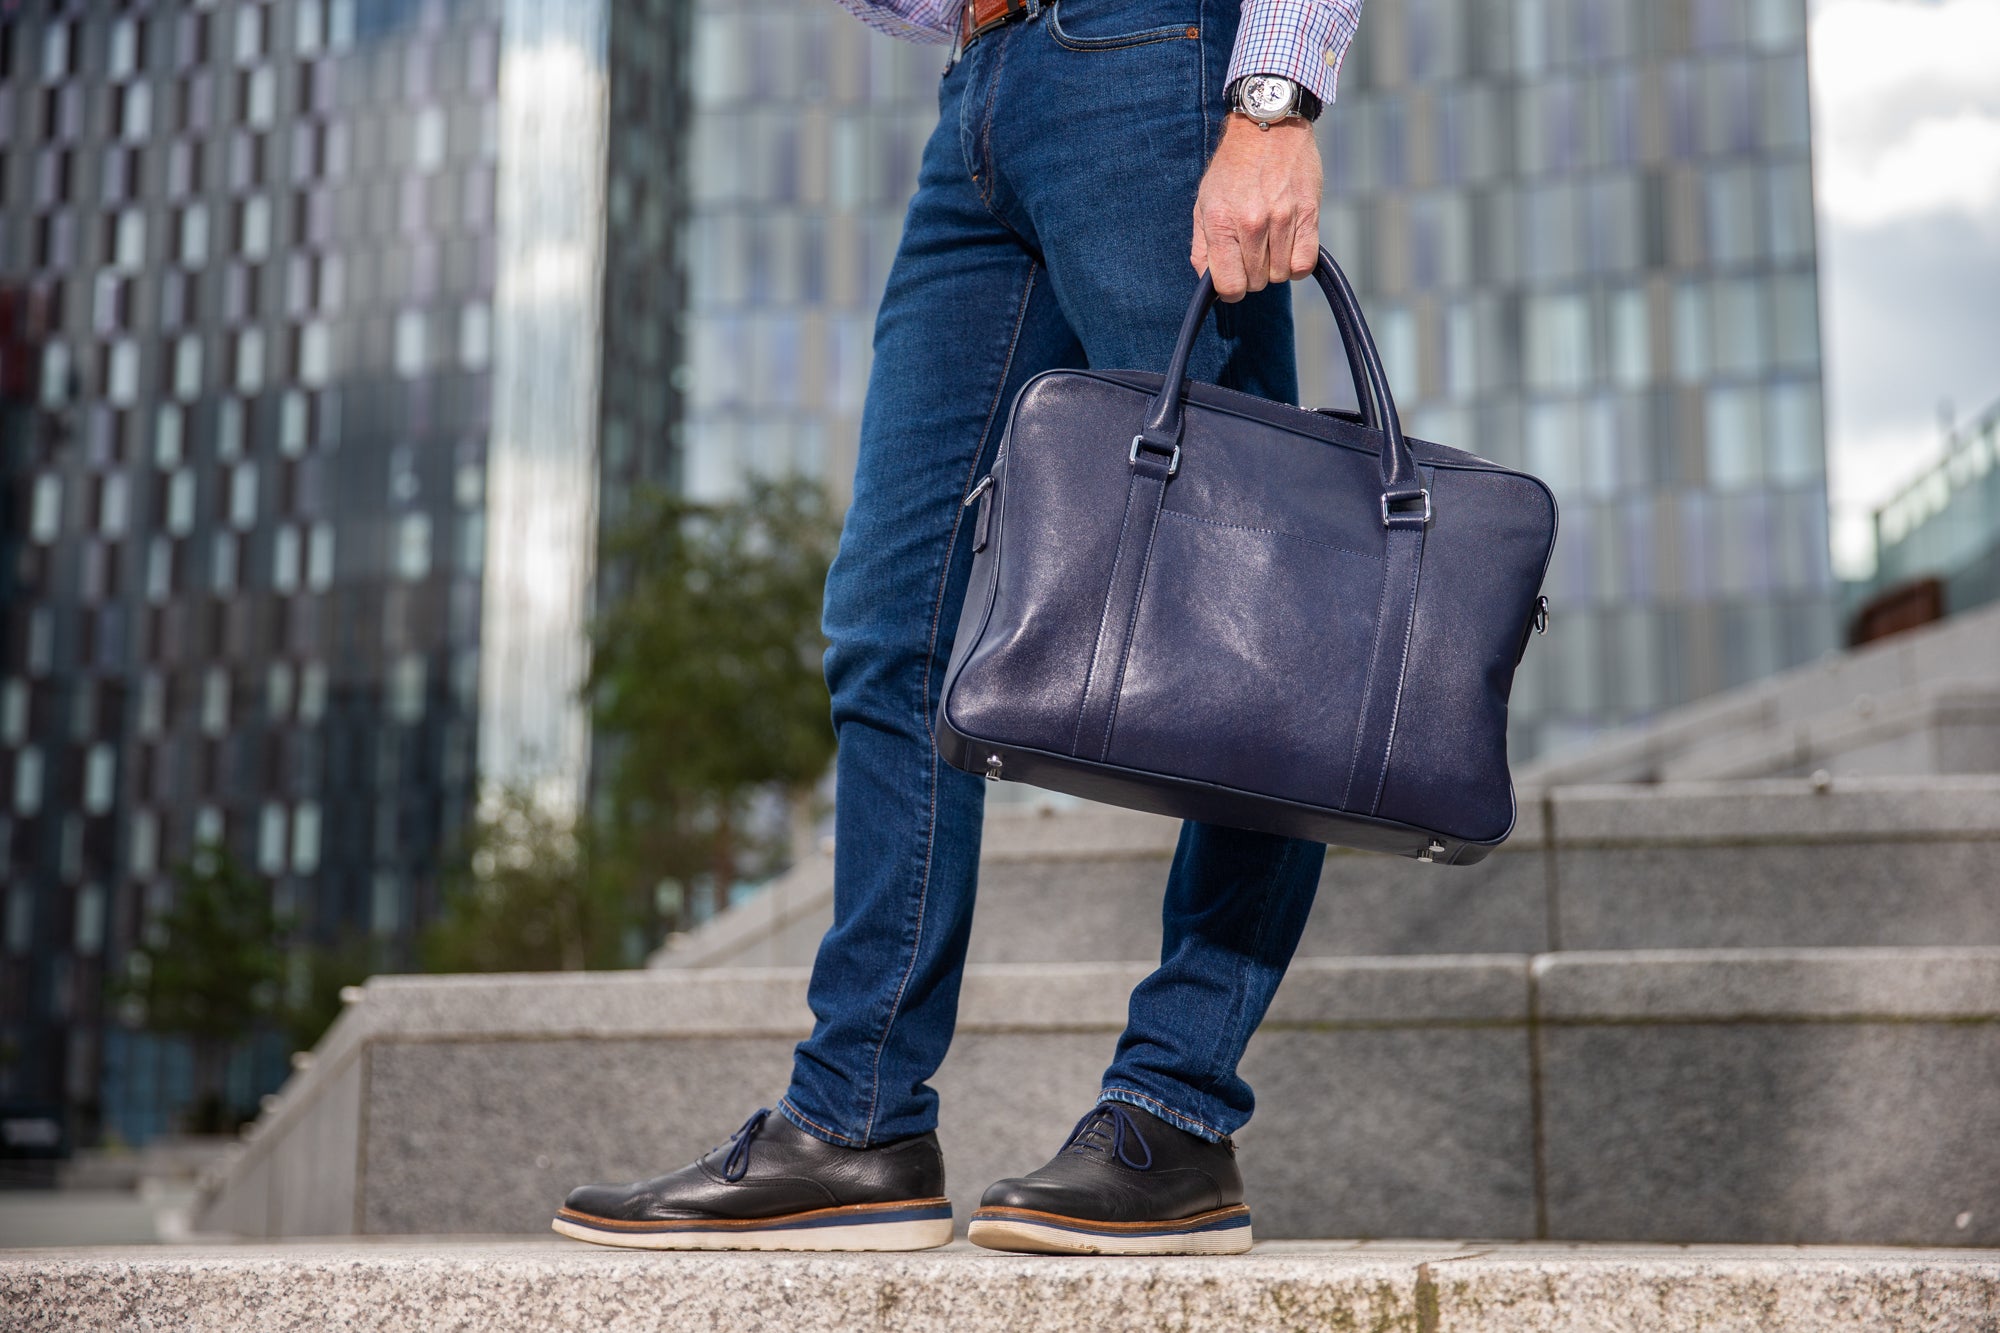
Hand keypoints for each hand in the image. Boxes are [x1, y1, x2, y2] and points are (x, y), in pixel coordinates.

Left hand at [1191, 114, 1322, 301]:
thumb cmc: (1232, 168)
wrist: (1267, 127)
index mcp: (1221, 222)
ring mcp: (1282, 219)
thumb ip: (1203, 247)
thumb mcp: (1204, 203)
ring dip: (1274, 268)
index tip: (1233, 280)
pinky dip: (1296, 264)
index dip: (1230, 290)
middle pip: (1256, 282)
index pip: (1229, 285)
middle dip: (1252, 275)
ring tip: (1269, 244)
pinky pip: (1304, 263)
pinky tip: (1288, 248)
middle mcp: (1252, 223)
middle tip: (1250, 252)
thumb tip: (1208, 282)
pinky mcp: (1309, 214)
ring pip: (1280, 275)